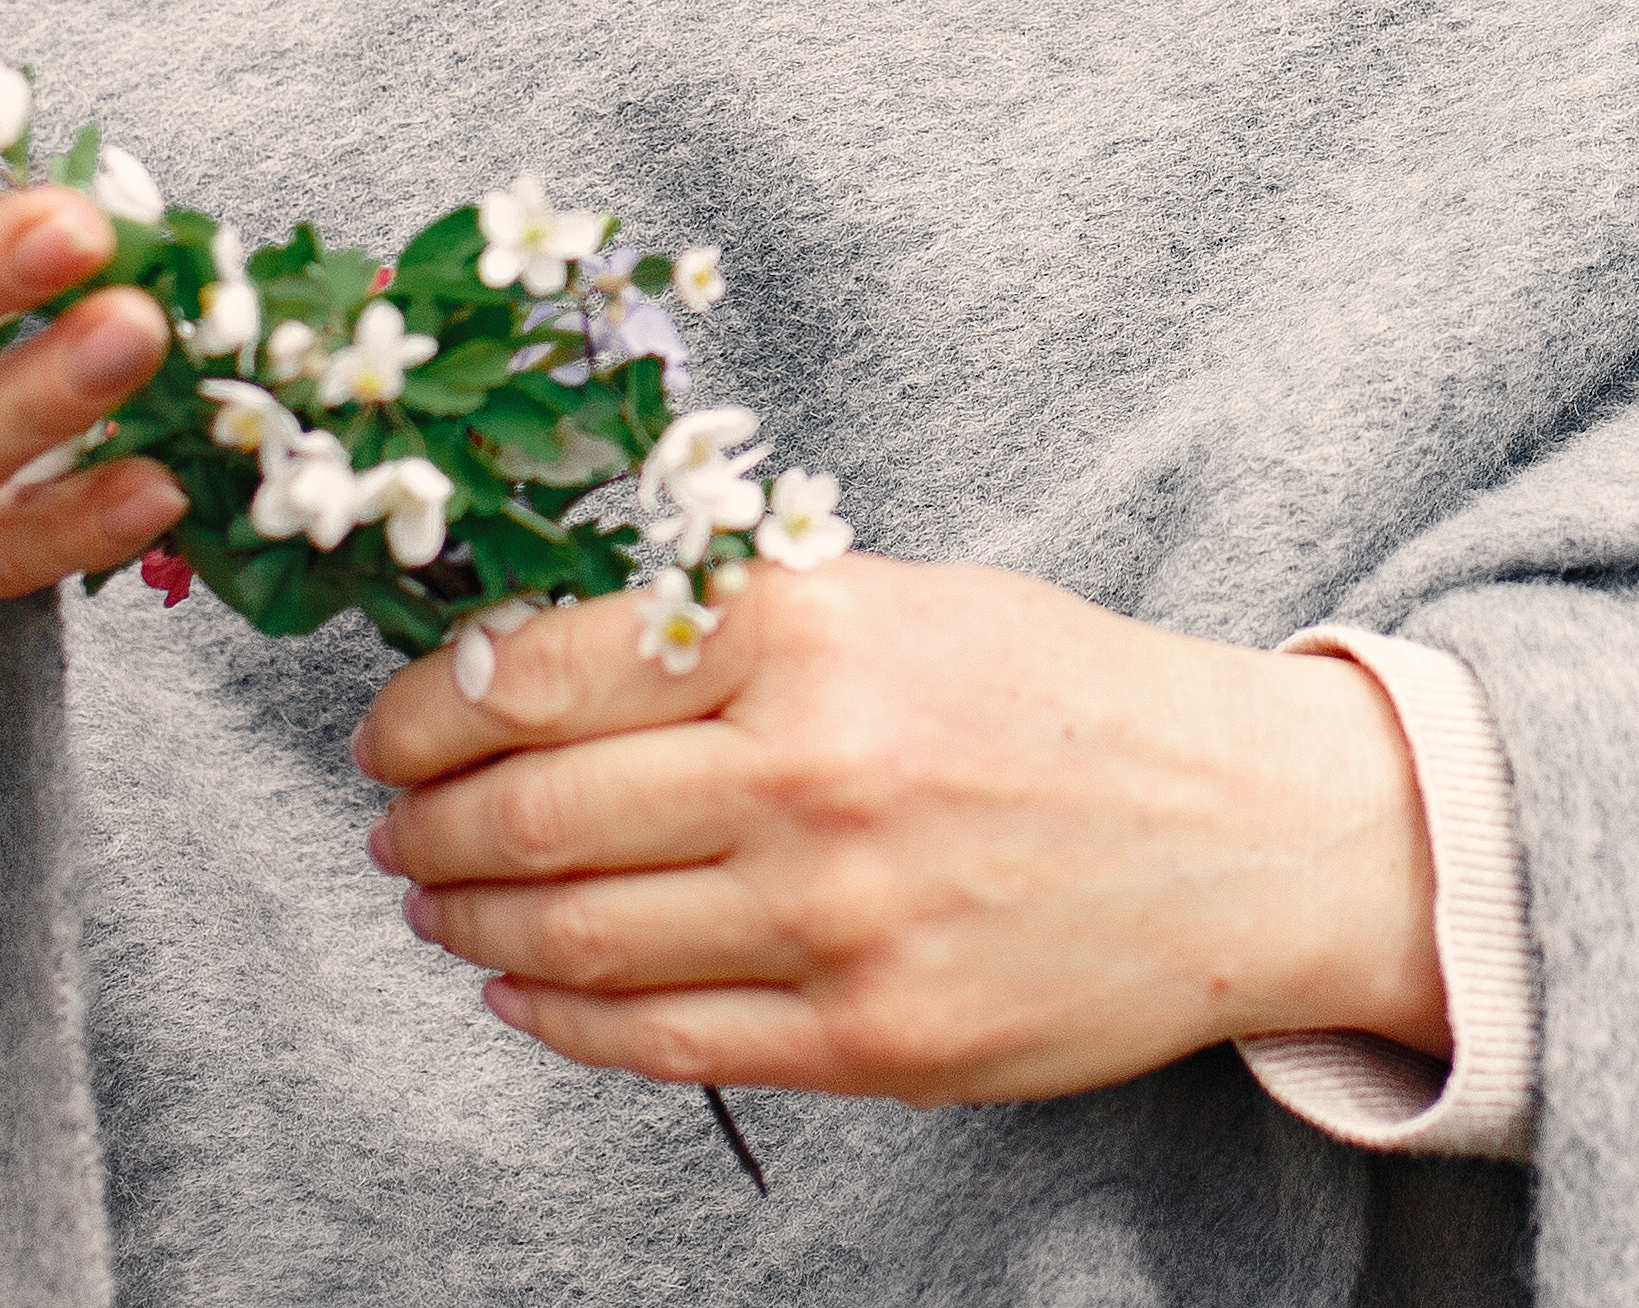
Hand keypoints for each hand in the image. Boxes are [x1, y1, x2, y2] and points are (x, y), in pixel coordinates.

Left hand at [354, 558, 1446, 1103]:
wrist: (1246, 833)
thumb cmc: (1065, 696)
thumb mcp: (904, 597)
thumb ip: (734, 623)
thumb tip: (533, 660)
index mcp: (811, 631)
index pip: (541, 671)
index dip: (428, 708)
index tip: (392, 728)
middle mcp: (811, 771)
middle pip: (533, 812)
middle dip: (427, 826)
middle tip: (394, 826)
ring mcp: (837, 918)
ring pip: (575, 934)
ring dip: (470, 921)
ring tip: (438, 904)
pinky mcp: (871, 1039)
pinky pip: (660, 1041)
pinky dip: (559, 1018)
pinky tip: (523, 989)